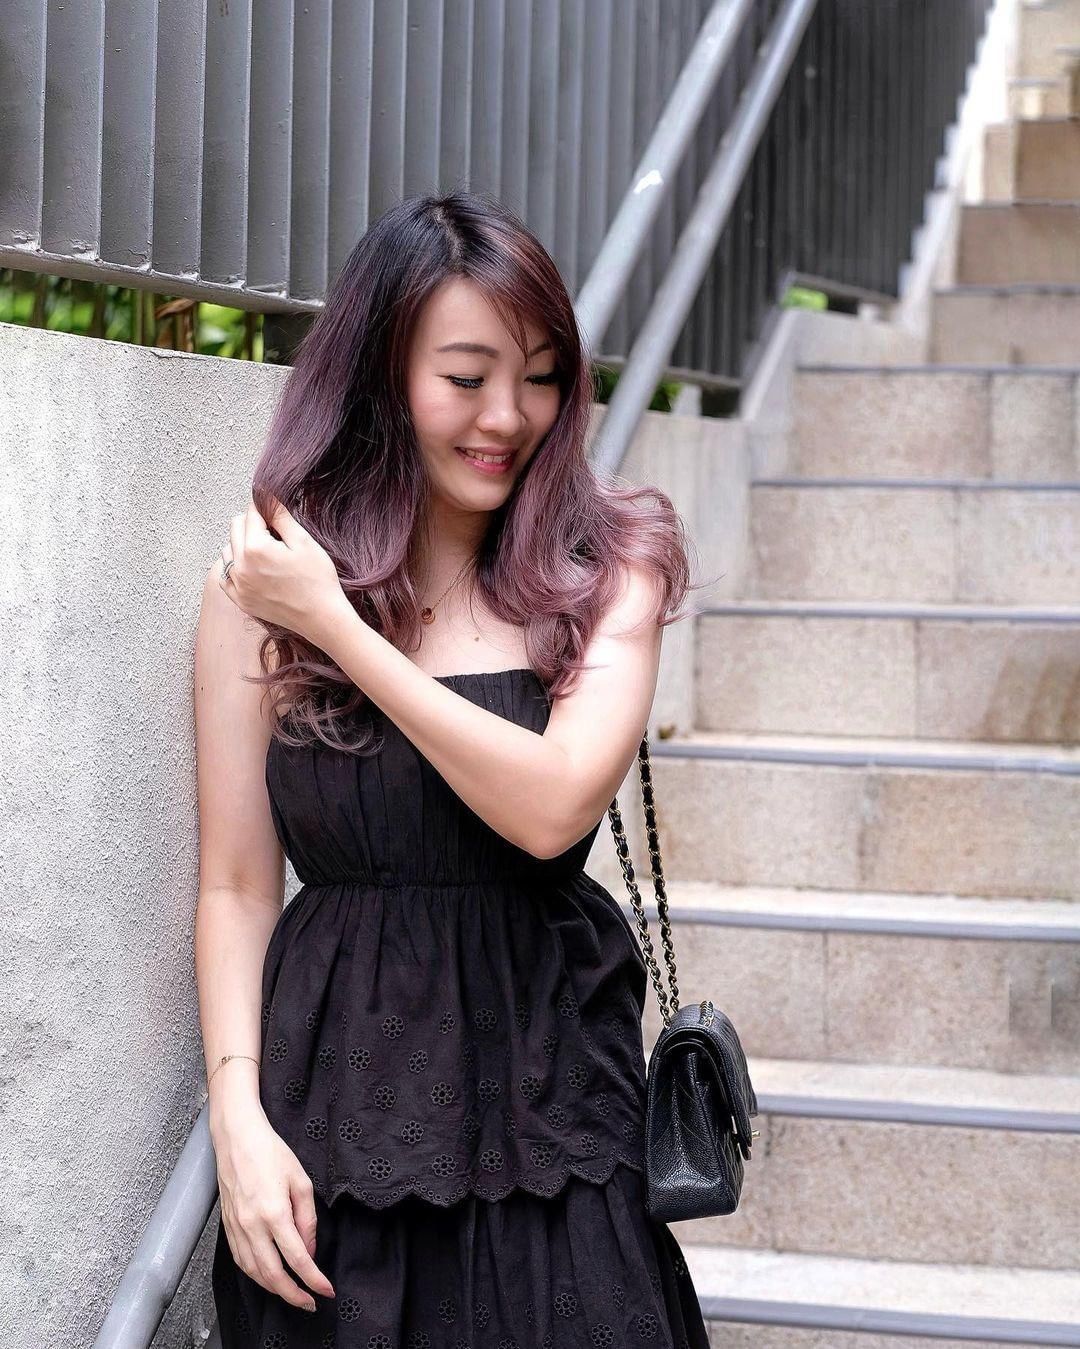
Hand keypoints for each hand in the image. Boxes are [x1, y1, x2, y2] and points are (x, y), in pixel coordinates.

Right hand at [213, 1109, 335, 1311]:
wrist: (237, 1138)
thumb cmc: (270, 1153)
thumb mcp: (300, 1180)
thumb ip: (307, 1218)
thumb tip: (309, 1249)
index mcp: (274, 1212)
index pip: (297, 1258)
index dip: (313, 1279)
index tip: (326, 1291)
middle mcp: (251, 1225)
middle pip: (272, 1275)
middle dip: (293, 1295)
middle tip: (309, 1303)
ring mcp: (236, 1228)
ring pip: (253, 1272)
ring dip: (273, 1289)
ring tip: (291, 1293)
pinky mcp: (227, 1226)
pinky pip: (240, 1261)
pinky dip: (255, 1275)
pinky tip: (267, 1276)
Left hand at [218, 494, 346, 645]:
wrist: (322, 618)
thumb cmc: (318, 580)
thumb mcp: (304, 542)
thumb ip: (281, 516)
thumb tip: (266, 496)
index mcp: (256, 549)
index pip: (250, 514)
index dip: (264, 508)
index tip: (274, 510)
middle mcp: (240, 567)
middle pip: (235, 528)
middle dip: (251, 523)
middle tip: (274, 531)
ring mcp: (237, 586)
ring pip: (228, 551)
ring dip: (241, 544)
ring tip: (266, 551)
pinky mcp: (240, 601)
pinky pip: (225, 576)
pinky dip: (234, 567)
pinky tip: (252, 568)